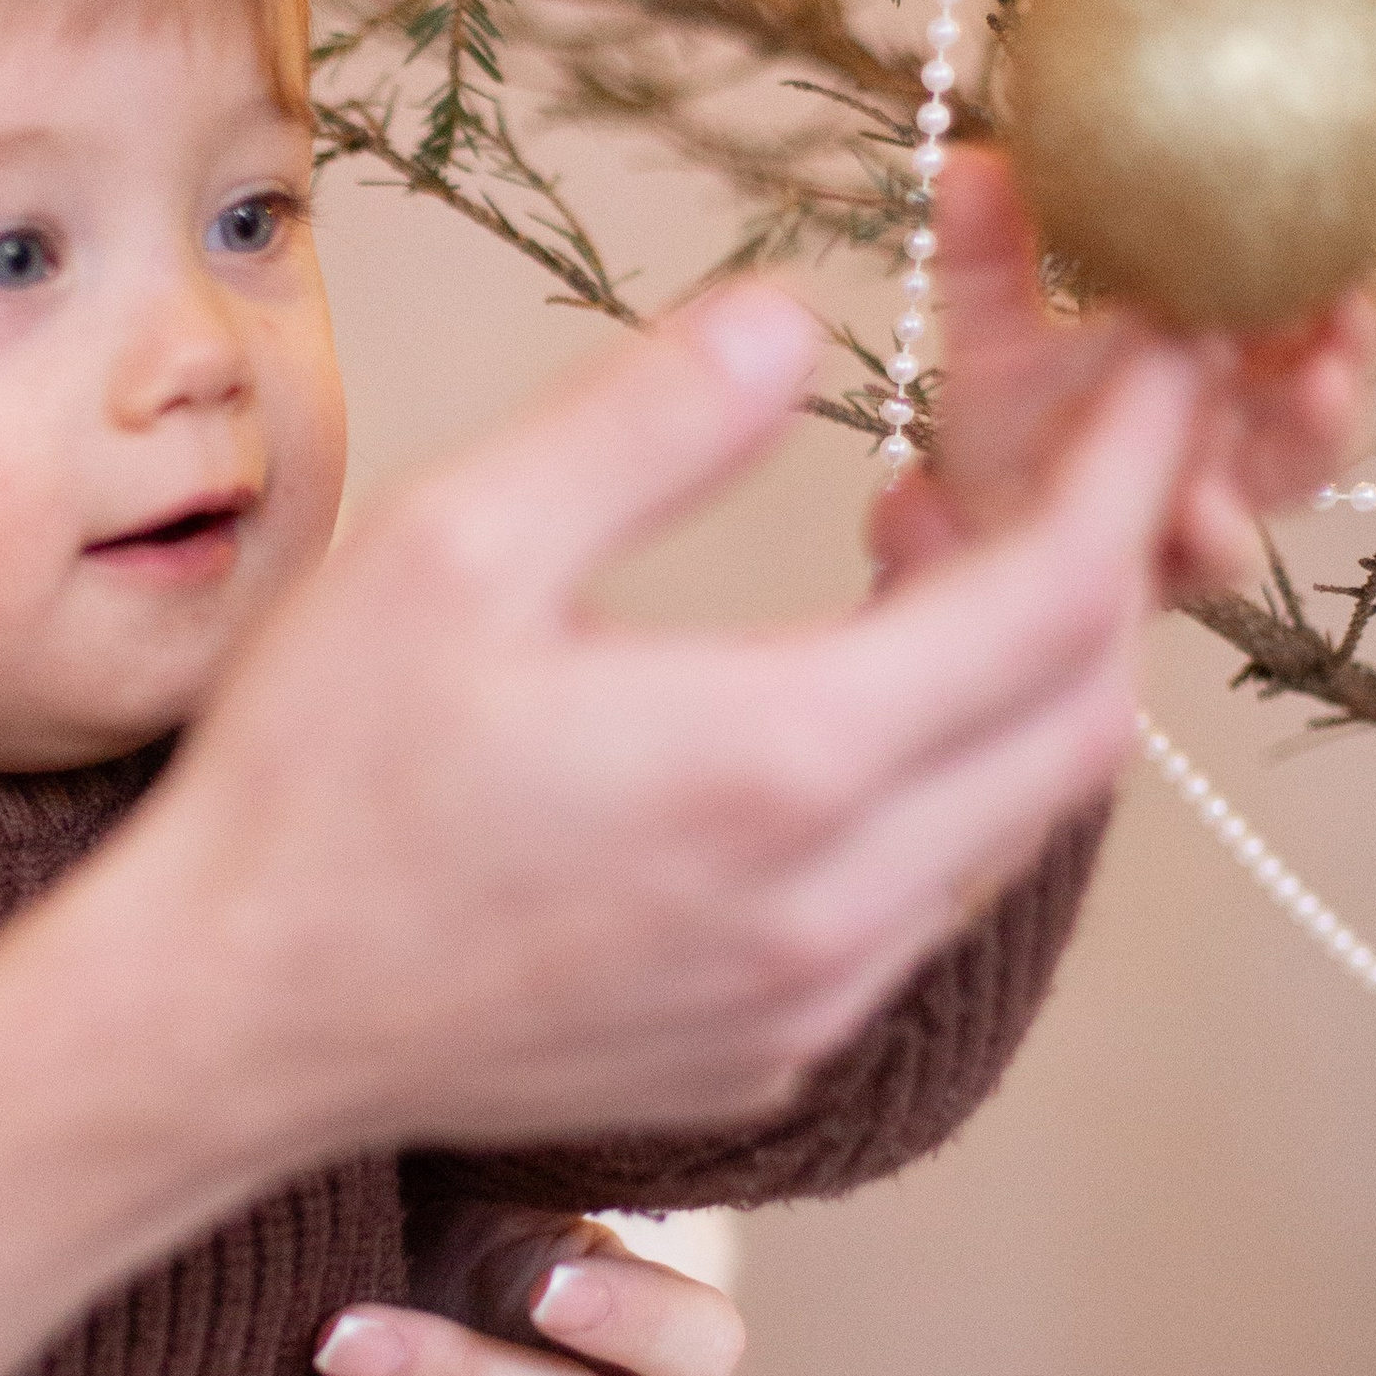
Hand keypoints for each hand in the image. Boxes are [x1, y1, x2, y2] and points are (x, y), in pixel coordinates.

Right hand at [0, 283, 1197, 1375]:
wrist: (230, 1020)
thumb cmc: (312, 788)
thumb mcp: (452, 545)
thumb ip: (648, 419)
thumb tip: (793, 319)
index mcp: (775, 759)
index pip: (1057, 598)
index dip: (1124, 467)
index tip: (1145, 374)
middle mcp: (832, 904)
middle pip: (1079, 722)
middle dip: (1093, 570)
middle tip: (1026, 458)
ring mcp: (806, 1000)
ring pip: (1007, 824)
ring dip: (1004, 683)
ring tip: (903, 558)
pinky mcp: (762, 1055)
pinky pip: (916, 908)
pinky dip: (929, 790)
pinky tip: (813, 723)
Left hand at [871, 148, 1375, 600]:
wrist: (957, 539)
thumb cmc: (1004, 435)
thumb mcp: (994, 335)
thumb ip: (987, 255)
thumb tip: (971, 160)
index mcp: (1207, 370)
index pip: (1290, 317)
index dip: (1324, 279)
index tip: (1335, 230)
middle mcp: (1227, 435)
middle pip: (1318, 390)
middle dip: (1347, 351)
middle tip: (1347, 309)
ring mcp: (1209, 502)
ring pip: (1293, 472)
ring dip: (1316, 430)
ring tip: (1315, 389)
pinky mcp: (1169, 567)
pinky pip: (1214, 557)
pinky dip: (1218, 532)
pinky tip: (1204, 507)